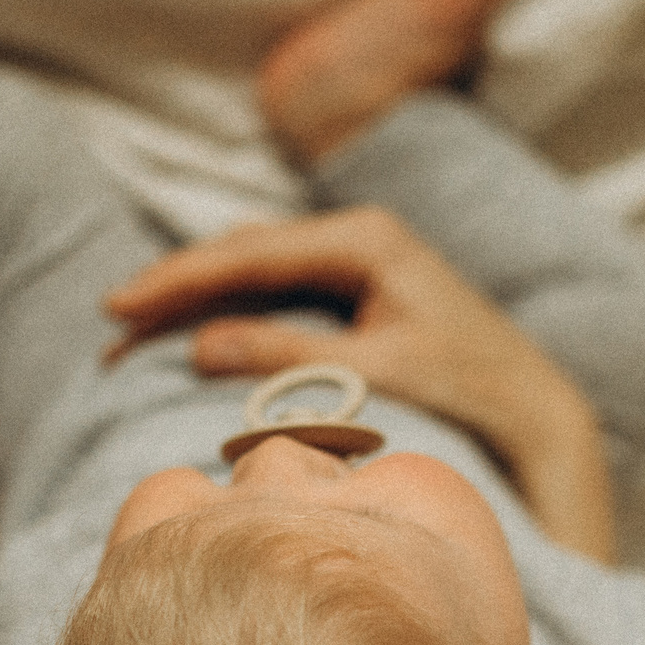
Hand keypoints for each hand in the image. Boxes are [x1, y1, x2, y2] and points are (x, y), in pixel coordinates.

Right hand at [101, 207, 616, 558]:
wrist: (535, 408)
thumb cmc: (469, 389)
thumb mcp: (374, 373)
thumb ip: (287, 355)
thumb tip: (199, 342)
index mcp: (366, 240)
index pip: (250, 253)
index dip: (177, 279)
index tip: (119, 304)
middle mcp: (359, 236)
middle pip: (243, 253)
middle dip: (175, 286)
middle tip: (110, 322)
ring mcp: (359, 260)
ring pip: (255, 270)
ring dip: (197, 298)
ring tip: (133, 331)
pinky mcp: (358, 292)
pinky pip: (277, 292)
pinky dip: (231, 311)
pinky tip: (191, 332)